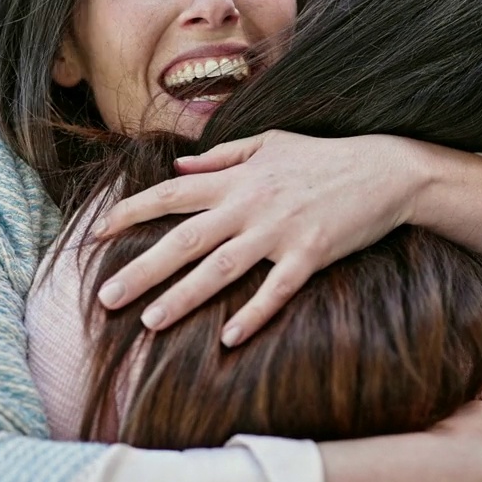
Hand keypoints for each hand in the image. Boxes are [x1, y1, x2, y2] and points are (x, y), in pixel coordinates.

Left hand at [93, 130, 425, 345]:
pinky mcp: (311, 254)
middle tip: (106, 297)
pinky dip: (252, 314)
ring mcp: (280, 231)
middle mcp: (250, 204)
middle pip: (185, 239)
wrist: (384, 171)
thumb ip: (223, 155)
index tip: (97, 233)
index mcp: (237, 178)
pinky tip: (229, 338)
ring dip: (182, 297)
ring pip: (221, 269)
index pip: (170, 194)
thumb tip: (180, 168)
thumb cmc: (324, 157)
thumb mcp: (270, 142)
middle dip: (142, 269)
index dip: (131, 212)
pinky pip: (276, 290)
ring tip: (150, 323)